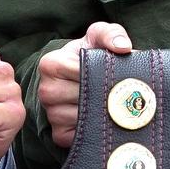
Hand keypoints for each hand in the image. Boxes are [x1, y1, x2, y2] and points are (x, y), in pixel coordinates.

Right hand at [37, 21, 132, 147]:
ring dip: (102, 111)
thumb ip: (111, 34)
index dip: (103, 71)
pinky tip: (102, 117)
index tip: (114, 70)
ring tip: (111, 101)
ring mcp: (50, 114)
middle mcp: (45, 90)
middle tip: (118, 88)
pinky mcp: (59, 134)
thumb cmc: (88, 54)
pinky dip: (95, 127)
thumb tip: (123, 47)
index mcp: (50, 63)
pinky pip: (82, 134)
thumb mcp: (98, 37)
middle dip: (105, 92)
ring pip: (84, 116)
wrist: (78, 78)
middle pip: (84, 96)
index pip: (82, 71)